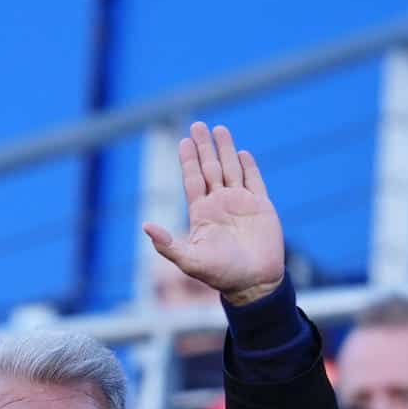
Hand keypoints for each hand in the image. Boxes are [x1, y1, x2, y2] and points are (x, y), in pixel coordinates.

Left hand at [142, 122, 284, 306]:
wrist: (254, 283)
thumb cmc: (221, 275)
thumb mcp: (189, 261)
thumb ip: (167, 244)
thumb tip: (145, 226)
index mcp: (202, 214)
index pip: (193, 180)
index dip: (189, 161)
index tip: (183, 141)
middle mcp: (220, 205)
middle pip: (210, 169)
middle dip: (204, 148)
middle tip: (197, 125)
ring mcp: (241, 204)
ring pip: (231, 170)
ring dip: (225, 150)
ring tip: (219, 129)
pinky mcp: (262, 207)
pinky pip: (254, 181)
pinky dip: (249, 167)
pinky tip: (242, 153)